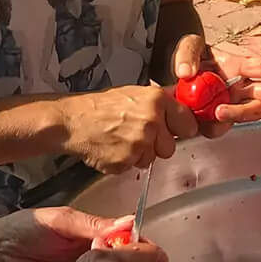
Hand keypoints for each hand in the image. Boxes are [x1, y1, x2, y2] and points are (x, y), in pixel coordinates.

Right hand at [61, 85, 197, 170]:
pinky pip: (134, 167)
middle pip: (170, 147)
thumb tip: (183, 107)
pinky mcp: (126, 161)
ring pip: (151, 159)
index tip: (176, 130)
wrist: (72, 121)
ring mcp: (139, 143)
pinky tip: (113, 148)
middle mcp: (151, 121)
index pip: (188, 123)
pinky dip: (124, 162)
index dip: (181, 129)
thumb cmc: (99, 107)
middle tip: (137, 135)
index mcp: (157, 101)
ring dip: (139, 154)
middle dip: (157, 145)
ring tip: (121, 140)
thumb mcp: (134, 94)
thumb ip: (160, 103)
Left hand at [171, 34, 260, 136]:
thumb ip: (187, 53)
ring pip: (251, 113)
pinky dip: (217, 126)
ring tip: (219, 111)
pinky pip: (224, 128)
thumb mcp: (188, 47)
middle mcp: (243, 88)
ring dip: (240, 114)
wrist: (175, 81)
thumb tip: (186, 72)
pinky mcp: (218, 122)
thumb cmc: (190, 59)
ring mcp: (234, 106)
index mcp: (240, 67)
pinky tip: (205, 121)